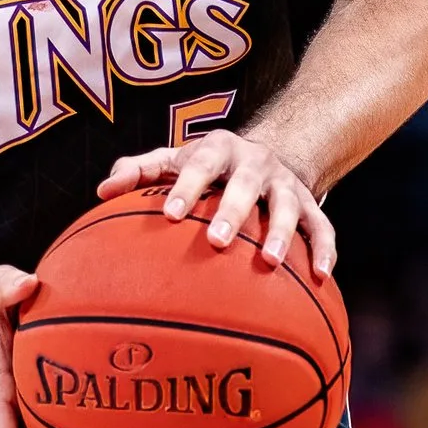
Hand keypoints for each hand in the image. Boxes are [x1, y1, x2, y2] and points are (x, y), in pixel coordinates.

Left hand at [98, 129, 336, 278]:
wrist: (269, 152)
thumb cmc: (208, 166)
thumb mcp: (175, 160)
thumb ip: (139, 171)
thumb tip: (101, 191)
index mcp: (219, 149)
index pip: (200, 164)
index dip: (186, 187)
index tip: (169, 215)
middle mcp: (256, 162)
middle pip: (246, 183)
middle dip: (233, 210)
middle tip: (217, 241)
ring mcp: (286, 184)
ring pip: (289, 205)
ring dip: (282, 233)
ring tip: (271, 264)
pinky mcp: (311, 204)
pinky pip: (322, 227)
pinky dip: (325, 250)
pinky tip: (322, 278)